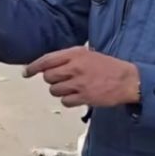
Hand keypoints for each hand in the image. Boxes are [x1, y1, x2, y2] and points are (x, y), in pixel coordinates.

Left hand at [24, 46, 139, 107]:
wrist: (128, 80)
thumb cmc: (108, 66)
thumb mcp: (87, 54)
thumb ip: (68, 58)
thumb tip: (48, 65)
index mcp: (75, 54)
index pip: (47, 60)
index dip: (33, 67)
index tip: (26, 73)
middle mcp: (75, 67)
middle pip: (48, 77)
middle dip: (52, 80)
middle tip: (62, 80)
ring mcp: (79, 83)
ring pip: (55, 90)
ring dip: (60, 91)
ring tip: (72, 87)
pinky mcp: (85, 97)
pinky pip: (65, 101)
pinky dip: (68, 100)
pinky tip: (77, 96)